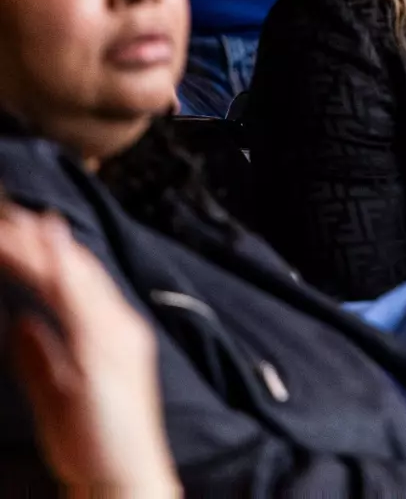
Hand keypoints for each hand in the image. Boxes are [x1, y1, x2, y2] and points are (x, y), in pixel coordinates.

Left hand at [0, 203, 178, 495]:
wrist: (123, 479)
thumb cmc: (92, 443)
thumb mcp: (56, 391)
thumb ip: (39, 354)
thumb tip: (20, 322)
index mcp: (108, 332)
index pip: (75, 278)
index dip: (47, 247)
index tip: (16, 221)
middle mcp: (117, 326)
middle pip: (76, 267)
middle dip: (39, 237)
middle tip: (7, 206)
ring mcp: (114, 337)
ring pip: (76, 277)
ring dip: (42, 246)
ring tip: (14, 220)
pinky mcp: (104, 354)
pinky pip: (81, 303)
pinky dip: (64, 272)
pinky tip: (46, 250)